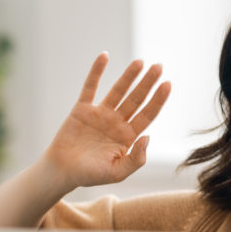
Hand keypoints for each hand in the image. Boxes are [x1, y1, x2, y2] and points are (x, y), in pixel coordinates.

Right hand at [43, 53, 170, 188]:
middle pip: (136, 99)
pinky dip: (96, 71)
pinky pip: (90, 87)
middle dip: (148, 83)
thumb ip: (136, 159)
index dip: (158, 100)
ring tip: (141, 62)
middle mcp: (116, 122)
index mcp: (128, 136)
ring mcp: (100, 114)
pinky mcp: (82, 109)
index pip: (147, 115)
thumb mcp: (117, 173)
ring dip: (129, 76)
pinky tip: (104, 56)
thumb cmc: (90, 175)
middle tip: (159, 66)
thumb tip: (148, 137)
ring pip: (118, 91)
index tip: (168, 84)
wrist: (62, 172)